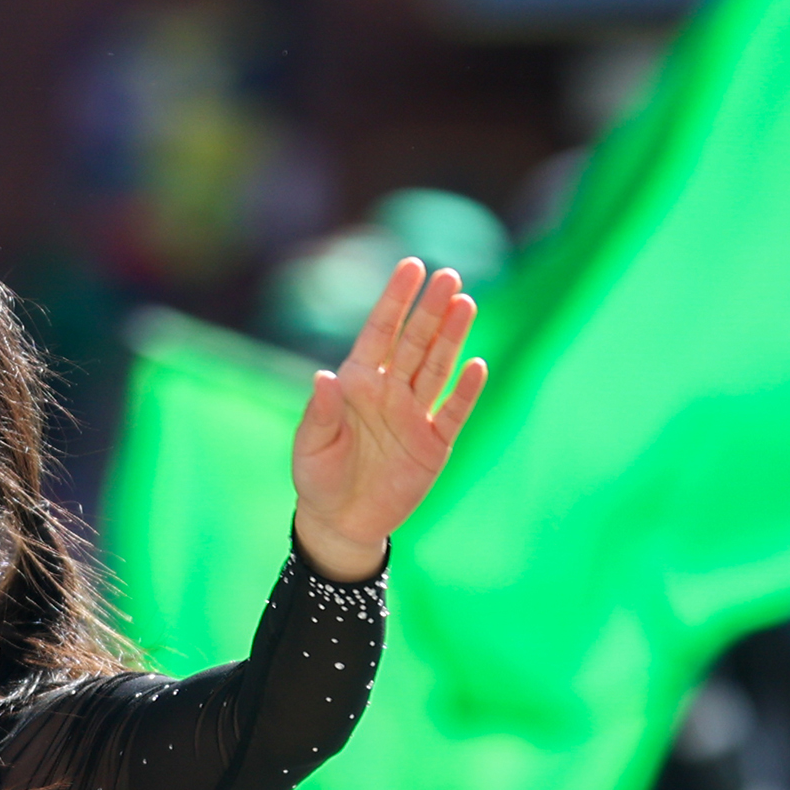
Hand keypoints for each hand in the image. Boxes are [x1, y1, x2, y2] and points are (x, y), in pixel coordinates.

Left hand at [291, 258, 487, 582]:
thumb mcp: (311, 447)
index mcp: (357, 383)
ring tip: (466, 302)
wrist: (341, 522)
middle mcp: (389, 391)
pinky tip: (477, 365)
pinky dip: (466, 390)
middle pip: (415, 342)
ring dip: (452, 337)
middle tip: (449, 276)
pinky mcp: (434, 444)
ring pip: (437, 367)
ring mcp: (414, 415)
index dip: (395, 300)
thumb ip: (320, 412)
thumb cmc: (318, 478)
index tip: (410, 266)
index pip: (380, 332)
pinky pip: (453, 412)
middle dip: (431, 310)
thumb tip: (324, 376)